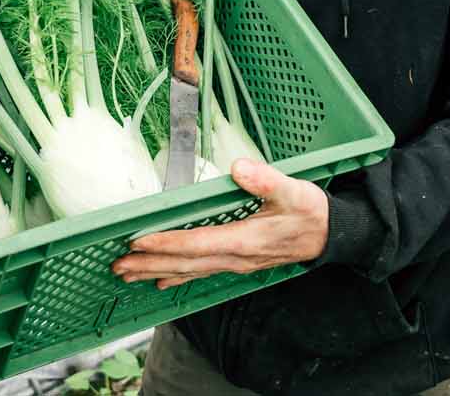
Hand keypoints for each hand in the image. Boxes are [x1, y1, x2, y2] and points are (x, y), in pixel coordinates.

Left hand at [111, 159, 329, 289]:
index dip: (167, 243)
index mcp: (245, 239)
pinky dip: (177, 276)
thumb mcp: (294, 190)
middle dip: (150, 263)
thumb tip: (239, 168)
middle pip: (185, 262)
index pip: (198, 243)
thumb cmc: (311, 212)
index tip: (139, 242)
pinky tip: (161, 280)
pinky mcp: (237, 262)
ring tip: (128, 274)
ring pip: (189, 270)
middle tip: (118, 264)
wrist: (330, 236)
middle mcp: (236, 257)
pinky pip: (200, 272)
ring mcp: (236, 263)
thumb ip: (266, 180)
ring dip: (157, 271)